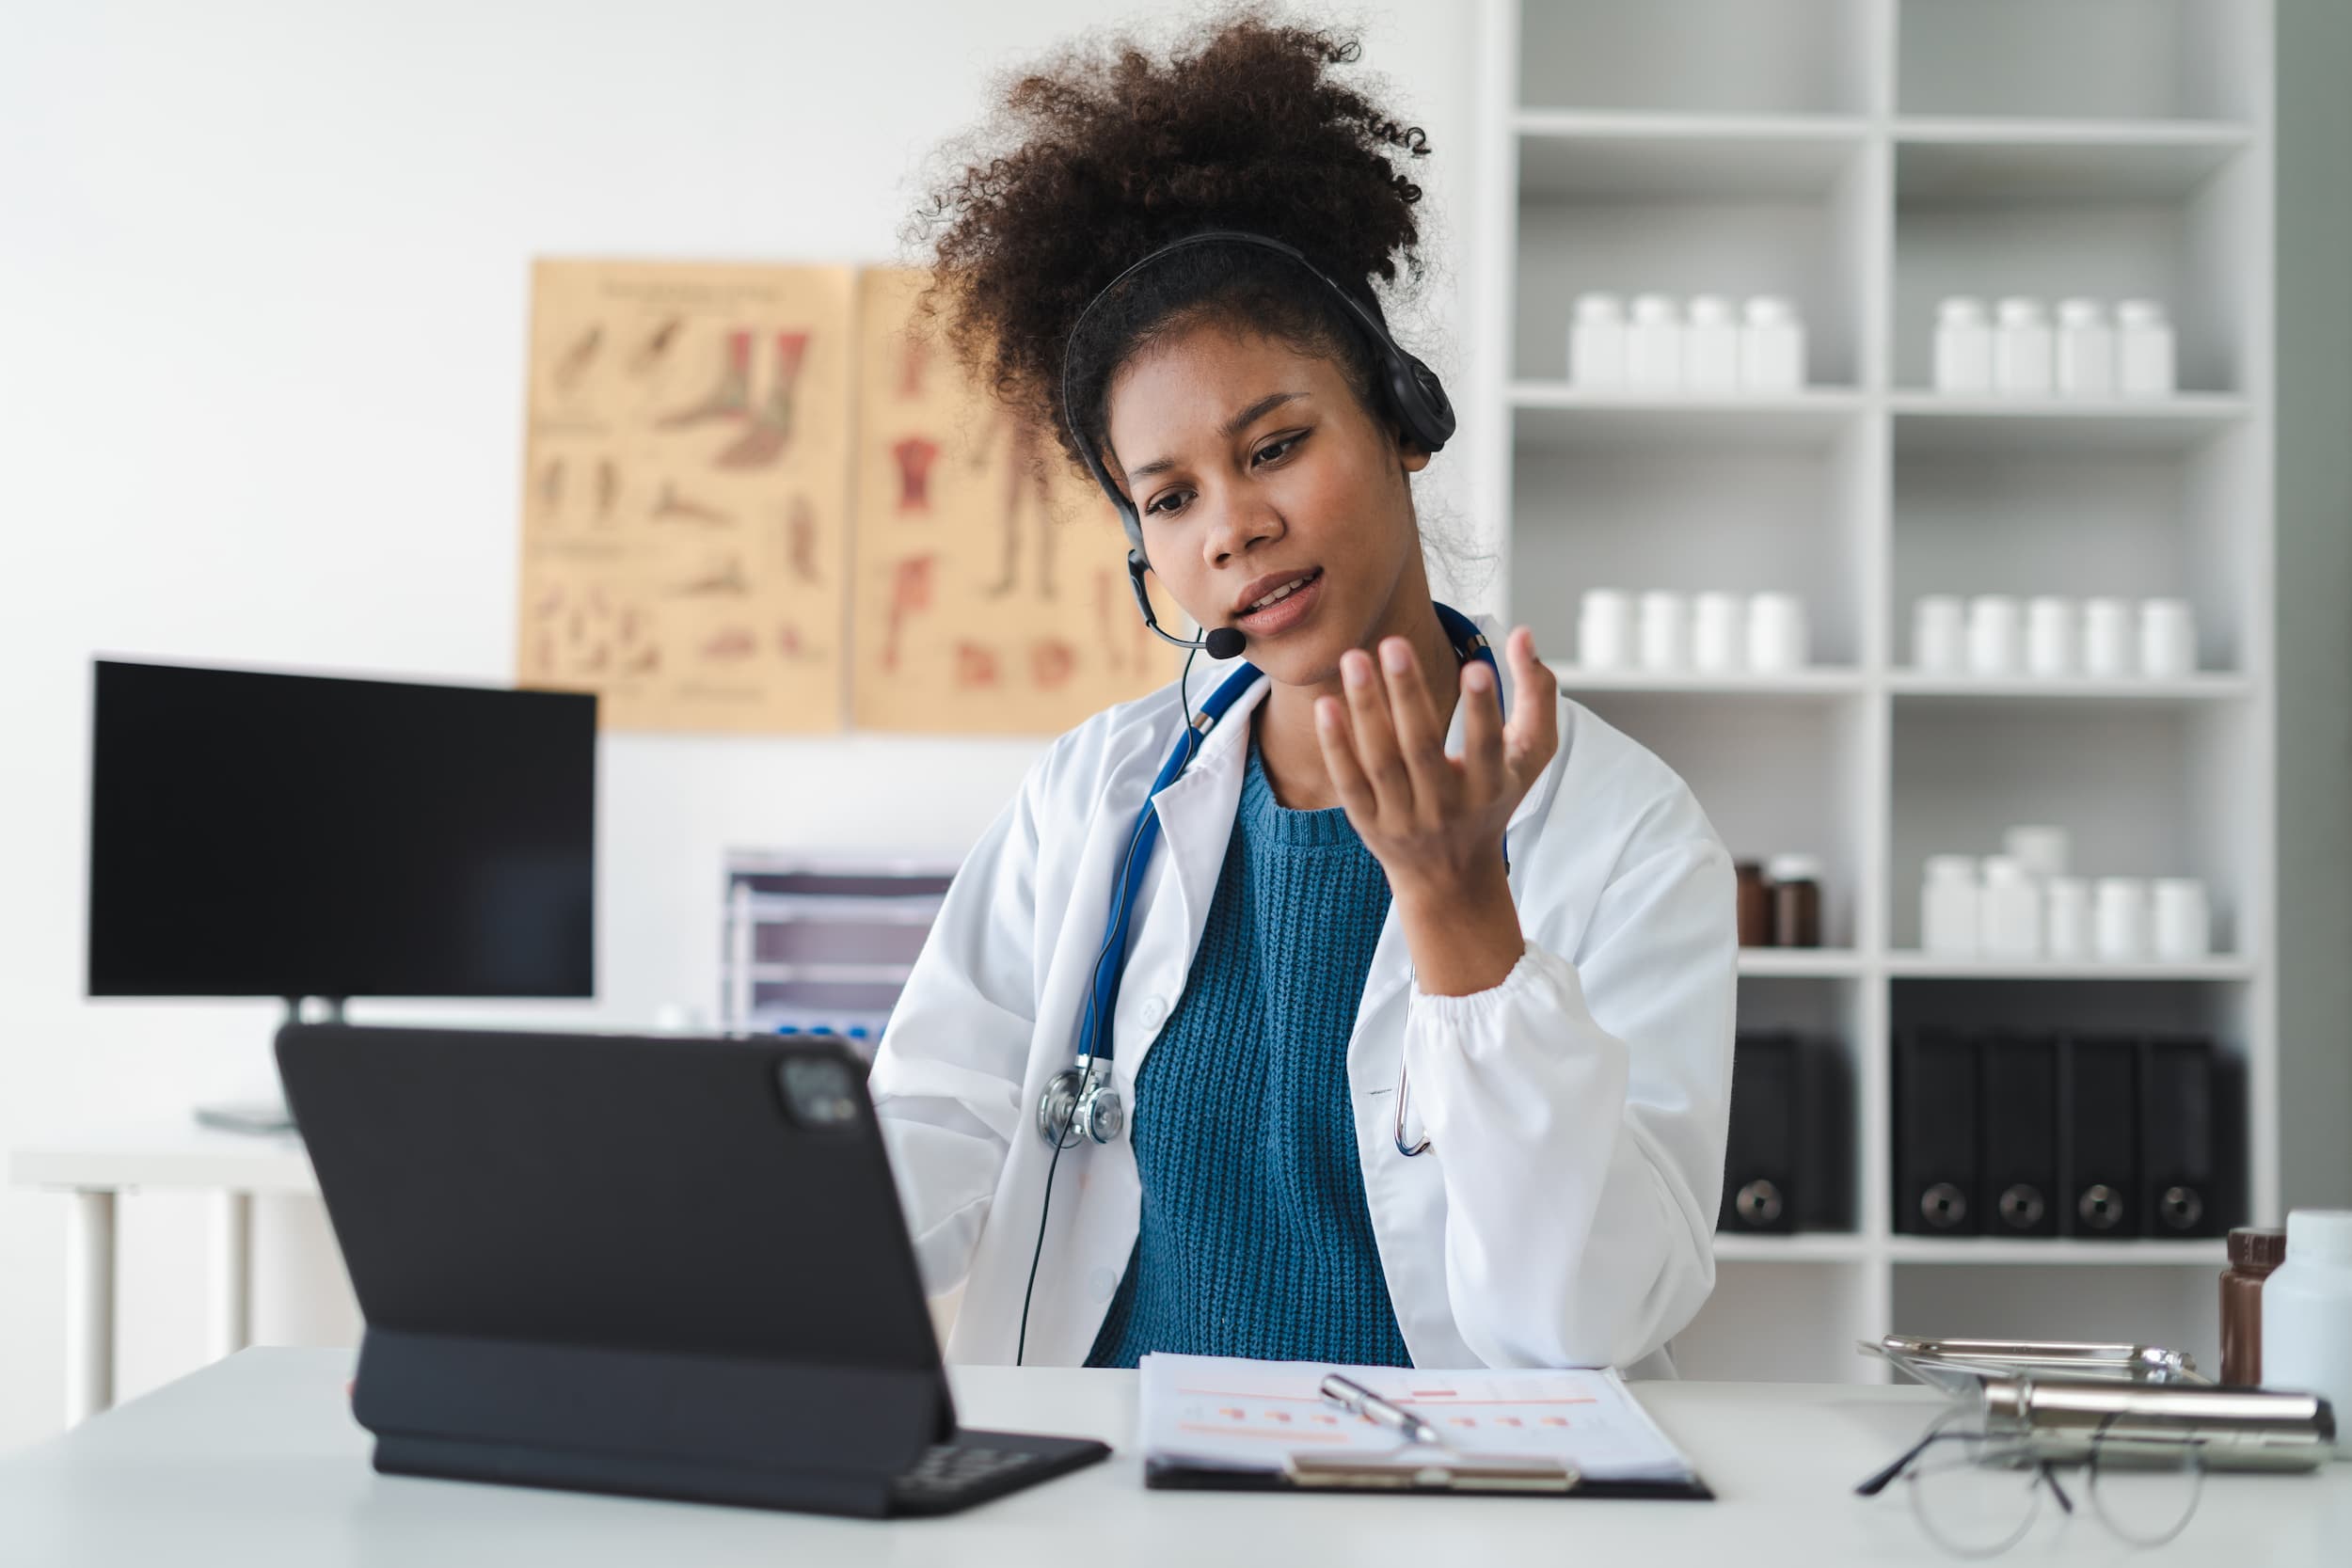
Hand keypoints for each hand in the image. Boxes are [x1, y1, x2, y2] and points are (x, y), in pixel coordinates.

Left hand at [1313, 625, 1558, 907]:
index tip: (1475, 667)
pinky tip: (1326, 706)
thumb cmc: (1493, 799)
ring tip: (1354, 658)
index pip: (1488, 747)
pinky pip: (1349, 782)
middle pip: (1423, 748)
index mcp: (1490, 788)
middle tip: (1394, 642)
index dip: (1483, 709)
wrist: (1451, 878)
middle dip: (1409, 694)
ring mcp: (1404, 818)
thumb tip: (1524, 634)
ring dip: (1366, 708)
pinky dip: (1337, 746)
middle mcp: (1446, 807)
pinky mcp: (1369, 824)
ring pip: (1382, 761)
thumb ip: (1537, 695)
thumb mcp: (1528, 756)